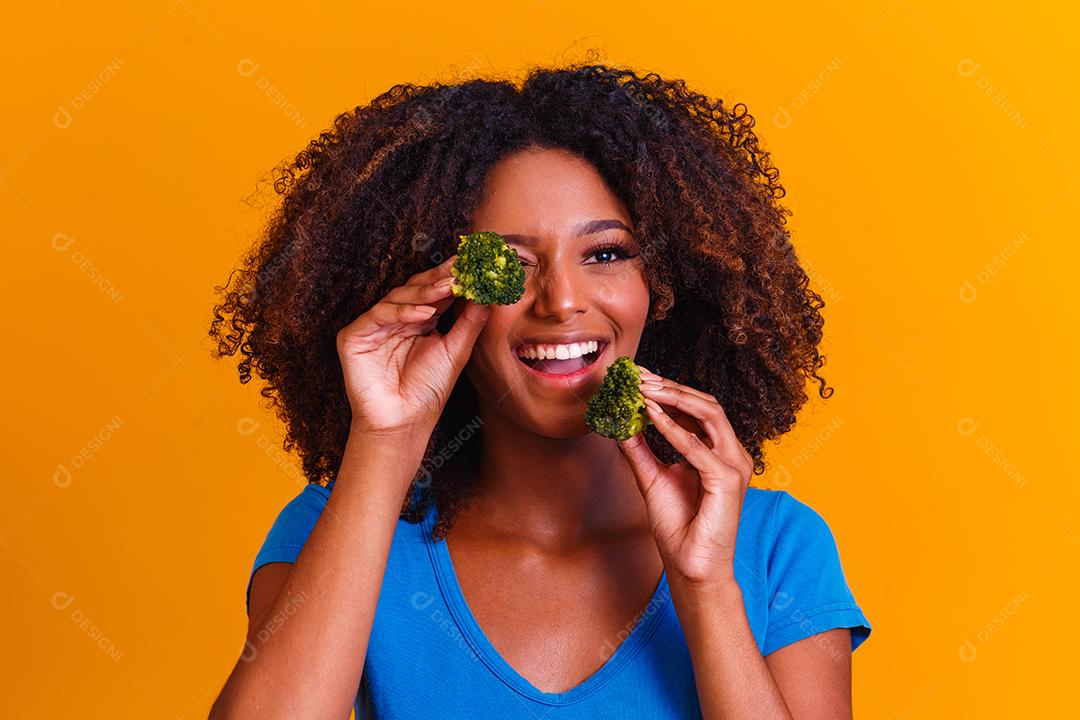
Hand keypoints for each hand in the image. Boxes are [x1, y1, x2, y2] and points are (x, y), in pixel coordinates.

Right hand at [336, 254, 491, 435]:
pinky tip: (424, 314)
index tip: (474, 263)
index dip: (453, 276)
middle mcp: (395, 319)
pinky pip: (378, 315)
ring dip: (425, 291)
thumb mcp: (456, 351)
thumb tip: (488, 293)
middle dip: (440, 277)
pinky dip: (402, 312)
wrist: (403, 423)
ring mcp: (374, 326)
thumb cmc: (428, 390)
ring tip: (449, 287)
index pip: (435, 291)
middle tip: (462, 266)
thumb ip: (470, 321)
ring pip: (398, 296)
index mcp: (418, 320)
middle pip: (416, 288)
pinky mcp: (354, 336)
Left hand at [616, 366, 754, 586]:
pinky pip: (697, 447)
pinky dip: (672, 428)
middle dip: (670, 387)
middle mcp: (731, 454)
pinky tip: (649, 416)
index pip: (696, 409)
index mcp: (717, 452)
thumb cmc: (679, 527)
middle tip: (638, 376)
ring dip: (673, 398)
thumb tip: (621, 422)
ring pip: (709, 414)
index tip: (638, 378)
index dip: (668, 390)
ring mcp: (734, 466)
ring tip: (643, 390)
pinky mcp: (728, 481)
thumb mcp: (651, 478)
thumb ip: (639, 449)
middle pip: (705, 405)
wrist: (691, 567)